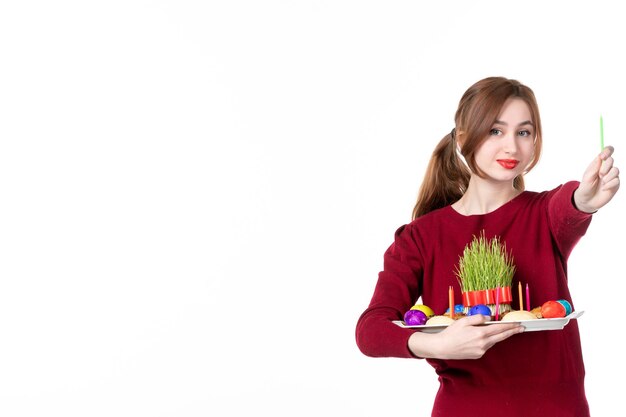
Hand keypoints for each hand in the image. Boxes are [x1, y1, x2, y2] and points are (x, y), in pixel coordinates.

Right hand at [408, 314, 522, 359]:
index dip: (510, 326)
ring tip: (504, 330)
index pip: (500, 329)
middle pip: (502, 337)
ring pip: (494, 341)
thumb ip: (478, 318)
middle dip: (512, 332)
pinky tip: (485, 337)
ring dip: (499, 336)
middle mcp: (483, 343)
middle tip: (521, 328)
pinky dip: (489, 340)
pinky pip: (487, 346)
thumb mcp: (463, 321)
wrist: (443, 347)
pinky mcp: (478, 355)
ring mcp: (481, 350)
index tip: (518, 324)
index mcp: (480, 333)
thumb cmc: (451, 333)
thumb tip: (488, 318)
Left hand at [574, 146, 619, 212]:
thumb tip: (600, 157)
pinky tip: (603, 189)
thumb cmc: (585, 187)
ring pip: (616, 170)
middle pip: (612, 160)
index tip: (603, 156)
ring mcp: (612, 176)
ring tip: (602, 182)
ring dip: (608, 176)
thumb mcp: (587, 177)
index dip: (607, 151)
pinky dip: (609, 185)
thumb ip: (594, 167)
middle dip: (606, 167)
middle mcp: (606, 168)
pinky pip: (616, 180)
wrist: (587, 201)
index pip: (607, 152)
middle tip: (600, 174)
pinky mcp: (615, 184)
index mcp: (598, 164)